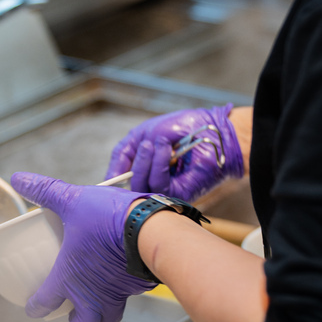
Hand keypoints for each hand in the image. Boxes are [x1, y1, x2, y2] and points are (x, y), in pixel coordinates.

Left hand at [10, 173, 156, 321]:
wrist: (151, 229)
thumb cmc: (109, 219)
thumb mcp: (72, 200)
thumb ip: (45, 191)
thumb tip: (20, 179)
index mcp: (69, 278)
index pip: (45, 304)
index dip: (35, 308)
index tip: (33, 307)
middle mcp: (92, 294)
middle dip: (77, 321)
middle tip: (73, 309)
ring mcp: (117, 293)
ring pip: (109, 317)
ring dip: (102, 313)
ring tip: (99, 298)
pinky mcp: (138, 286)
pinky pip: (129, 297)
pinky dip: (124, 292)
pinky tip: (122, 276)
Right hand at [106, 104, 243, 199]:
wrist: (213, 129)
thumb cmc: (182, 127)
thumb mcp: (144, 135)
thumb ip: (123, 155)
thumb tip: (109, 180)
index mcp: (144, 170)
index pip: (122, 182)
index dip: (113, 178)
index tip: (107, 177)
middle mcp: (154, 182)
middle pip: (130, 187)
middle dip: (134, 165)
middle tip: (144, 146)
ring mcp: (167, 190)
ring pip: (143, 188)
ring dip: (146, 163)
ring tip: (158, 143)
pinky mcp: (180, 193)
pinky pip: (160, 186)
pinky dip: (159, 166)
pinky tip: (166, 150)